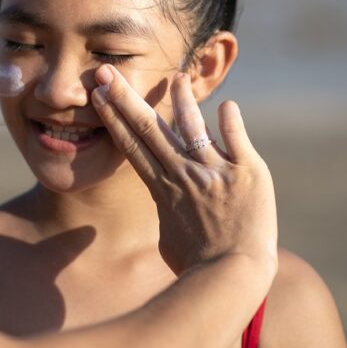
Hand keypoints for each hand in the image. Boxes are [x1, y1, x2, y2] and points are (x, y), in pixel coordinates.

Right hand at [91, 65, 277, 278]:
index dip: (114, 117)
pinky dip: (231, 121)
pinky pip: (237, 139)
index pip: (131, 145)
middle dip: (126, 98)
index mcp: (162, 189)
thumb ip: (166, 210)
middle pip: (149, 128)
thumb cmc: (196, 265)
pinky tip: (227, 104)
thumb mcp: (168, 239)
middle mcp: (184, 174)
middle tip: (107, 73)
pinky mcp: (247, 173)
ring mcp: (215, 171)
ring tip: (176, 78)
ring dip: (181, 100)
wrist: (233, 274)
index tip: (98, 94)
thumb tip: (165, 201)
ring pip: (193, 126)